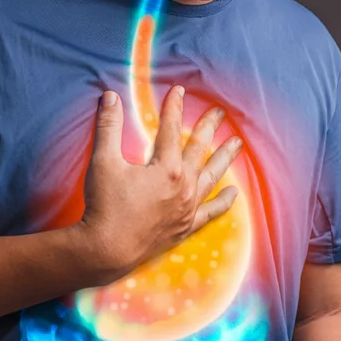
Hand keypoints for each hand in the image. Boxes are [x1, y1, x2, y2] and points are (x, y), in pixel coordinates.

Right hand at [79, 85, 242, 281]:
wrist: (107, 249)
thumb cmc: (104, 206)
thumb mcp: (103, 162)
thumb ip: (108, 127)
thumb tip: (110, 96)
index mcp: (166, 167)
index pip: (171, 129)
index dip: (173, 107)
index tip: (178, 90)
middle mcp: (183, 186)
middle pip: (199, 149)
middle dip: (208, 127)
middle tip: (219, 113)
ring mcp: (187, 208)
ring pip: (212, 177)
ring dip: (224, 158)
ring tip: (237, 144)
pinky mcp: (185, 227)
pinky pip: (211, 212)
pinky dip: (223, 202)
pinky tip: (234, 193)